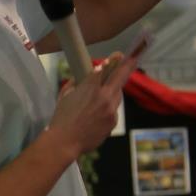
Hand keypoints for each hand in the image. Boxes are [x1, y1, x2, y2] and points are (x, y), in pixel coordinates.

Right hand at [50, 38, 147, 159]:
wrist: (65, 141)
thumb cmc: (62, 117)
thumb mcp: (65, 95)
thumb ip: (77, 83)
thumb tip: (85, 77)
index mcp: (91, 87)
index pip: (105, 67)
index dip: (114, 59)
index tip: (120, 54)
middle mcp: (105, 96)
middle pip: (120, 77)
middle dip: (128, 66)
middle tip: (134, 58)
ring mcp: (111, 109)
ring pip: (118, 95)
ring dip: (113, 92)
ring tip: (102, 98)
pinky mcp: (114, 121)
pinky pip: (114, 110)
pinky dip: (108, 109)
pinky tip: (97, 116)